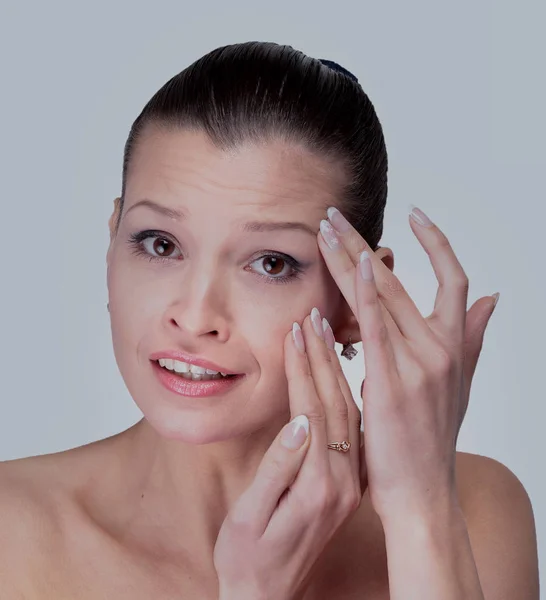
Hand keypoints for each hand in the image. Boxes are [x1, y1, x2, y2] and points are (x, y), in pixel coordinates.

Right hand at [213, 310, 366, 599]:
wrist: (268, 597)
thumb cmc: (248, 559)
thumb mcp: (251, 517)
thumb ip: (278, 469)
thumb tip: (298, 422)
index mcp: (319, 486)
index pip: (313, 409)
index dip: (303, 368)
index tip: (295, 330)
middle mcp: (343, 481)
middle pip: (336, 404)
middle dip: (323, 357)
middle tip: (313, 318)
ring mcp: (348, 482)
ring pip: (348, 412)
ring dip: (335, 370)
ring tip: (324, 335)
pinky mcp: (345, 483)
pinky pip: (351, 429)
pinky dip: (343, 393)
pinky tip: (338, 373)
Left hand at [318, 205, 497, 520]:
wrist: (422, 492)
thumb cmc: (431, 439)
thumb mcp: (458, 383)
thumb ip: (472, 337)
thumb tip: (491, 298)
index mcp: (454, 345)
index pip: (454, 279)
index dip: (437, 242)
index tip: (414, 215)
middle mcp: (441, 348)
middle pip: (401, 279)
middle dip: (364, 243)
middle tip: (336, 216)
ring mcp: (419, 365)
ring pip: (384, 296)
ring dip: (352, 259)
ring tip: (326, 231)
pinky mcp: (393, 384)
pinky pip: (378, 328)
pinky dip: (367, 294)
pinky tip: (353, 265)